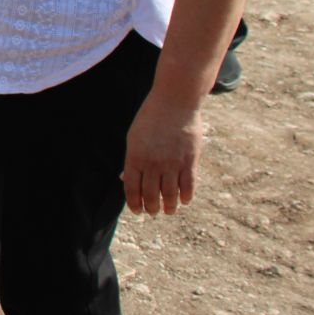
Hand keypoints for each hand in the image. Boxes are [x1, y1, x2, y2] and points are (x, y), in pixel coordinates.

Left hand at [121, 93, 205, 214]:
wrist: (174, 102)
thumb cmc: (150, 119)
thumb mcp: (134, 137)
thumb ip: (132, 159)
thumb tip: (124, 179)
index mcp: (135, 157)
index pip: (132, 188)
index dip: (134, 203)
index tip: (137, 211)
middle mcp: (153, 163)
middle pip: (151, 195)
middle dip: (151, 207)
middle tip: (153, 212)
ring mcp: (172, 163)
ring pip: (170, 194)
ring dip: (170, 206)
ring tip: (169, 210)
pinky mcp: (189, 160)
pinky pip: (188, 186)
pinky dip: (186, 197)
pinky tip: (184, 201)